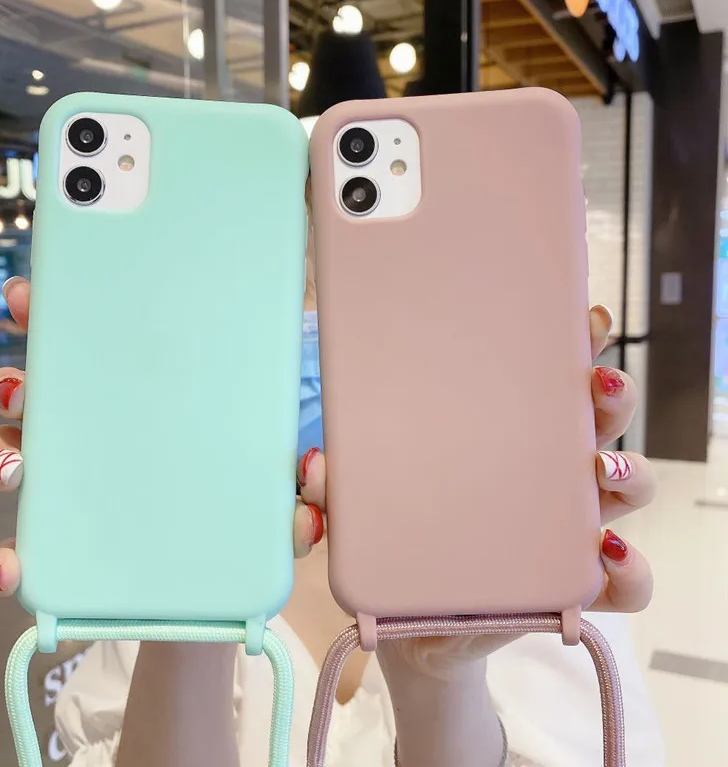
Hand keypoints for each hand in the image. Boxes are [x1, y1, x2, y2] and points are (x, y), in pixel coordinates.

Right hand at [0, 278, 324, 594]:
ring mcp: (86, 486)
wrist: (230, 592)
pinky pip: (27, 545)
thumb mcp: (292, 493)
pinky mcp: (71, 545)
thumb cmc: (257, 518)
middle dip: (19, 378)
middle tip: (21, 385)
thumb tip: (315, 470)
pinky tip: (12, 567)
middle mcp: (111, 435)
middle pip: (48, 392)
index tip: (38, 296)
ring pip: (19, 454)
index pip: (107, 346)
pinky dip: (10, 556)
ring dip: (0, 453)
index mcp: (159, 401)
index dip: (64, 315)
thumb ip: (310, 485)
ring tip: (15, 468)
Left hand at [298, 304, 655, 675]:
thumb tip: (313, 465)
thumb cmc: (399, 546)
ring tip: (601, 467)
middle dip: (610, 396)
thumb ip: (335, 487)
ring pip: (625, 489)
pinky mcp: (571, 591)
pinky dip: (631, 570)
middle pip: (597, 424)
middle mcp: (544, 477)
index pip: (546, 383)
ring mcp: (564, 531)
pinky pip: (624, 582)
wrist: (410, 627)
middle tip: (595, 383)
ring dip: (628, 471)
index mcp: (503, 440)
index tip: (582, 318)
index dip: (573, 346)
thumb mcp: (362, 509)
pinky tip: (608, 556)